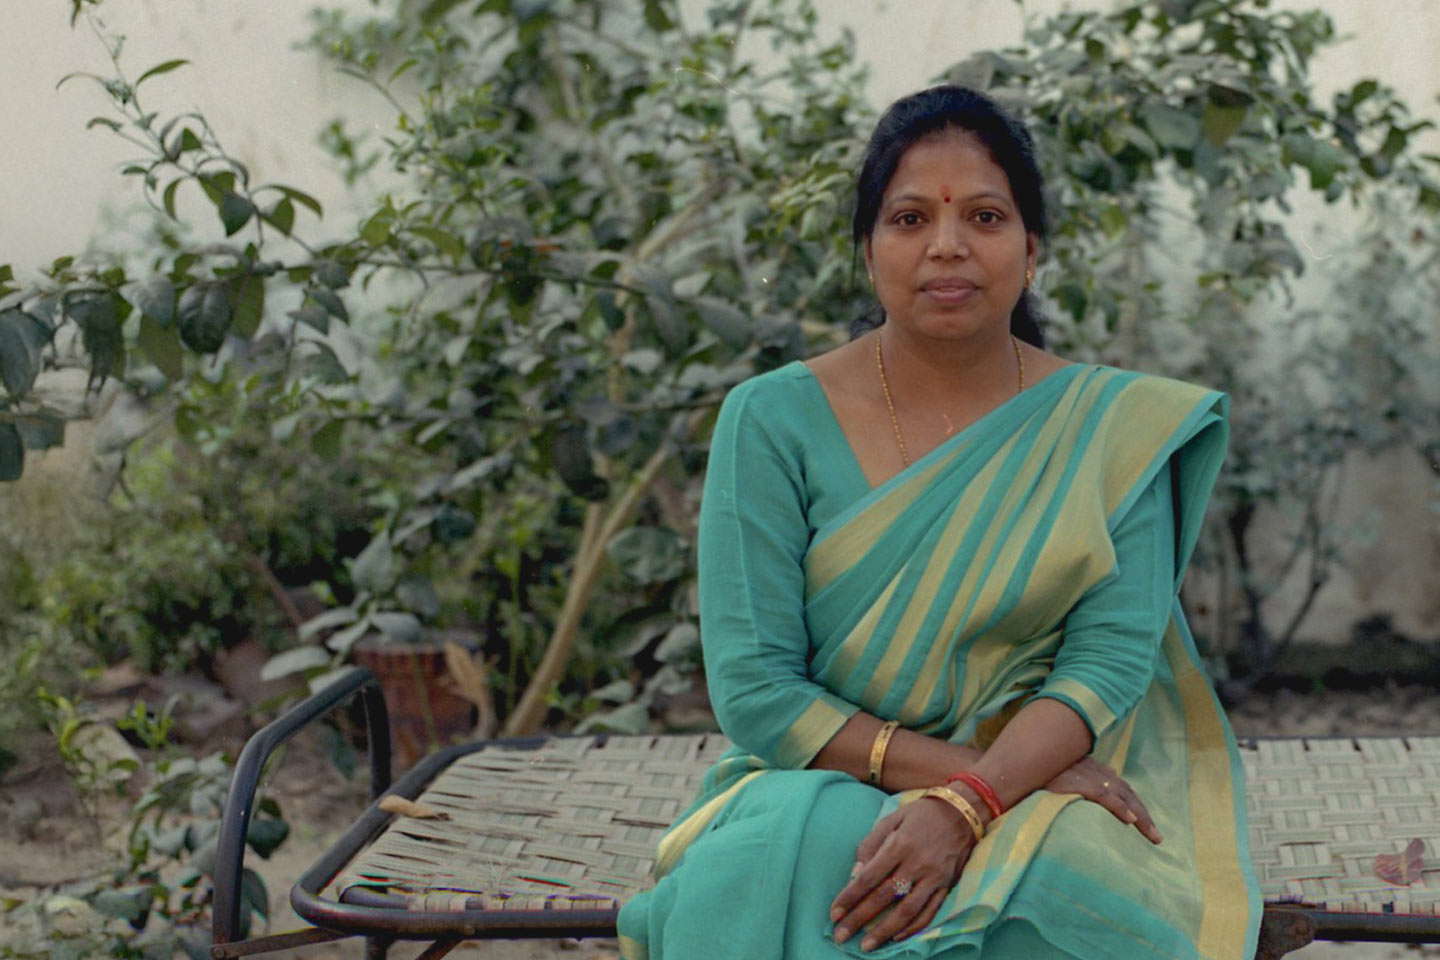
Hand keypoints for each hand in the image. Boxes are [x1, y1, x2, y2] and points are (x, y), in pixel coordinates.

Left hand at [829, 796, 975, 951]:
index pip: (868, 878)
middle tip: (842, 936)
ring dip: (885, 931)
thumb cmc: (920, 815)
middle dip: (860, 919)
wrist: (960, 812)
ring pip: (907, 911)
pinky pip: (930, 912)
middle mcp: (916, 864)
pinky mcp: (946, 886)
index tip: (834, 914)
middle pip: (884, 897)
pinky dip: (914, 928)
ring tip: (867, 945)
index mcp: (899, 845)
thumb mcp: (891, 819)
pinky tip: (897, 937)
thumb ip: (870, 845)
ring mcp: (933, 877)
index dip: (849, 898)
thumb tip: (855, 874)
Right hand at [1045, 756, 1161, 843]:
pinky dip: (1119, 807)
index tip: (1143, 822)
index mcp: (1091, 770)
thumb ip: (1080, 781)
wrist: (1018, 762)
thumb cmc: (1035, 771)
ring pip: (1122, 796)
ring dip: (1140, 816)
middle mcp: (1094, 771)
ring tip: (1153, 835)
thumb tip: (1103, 781)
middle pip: (1127, 794)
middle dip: (1144, 815)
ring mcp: (1088, 776)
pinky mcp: (1079, 782)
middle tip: (1157, 838)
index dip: (1133, 805)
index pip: (1120, 789)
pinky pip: (1104, 796)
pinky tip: (1129, 821)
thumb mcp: (1061, 776)